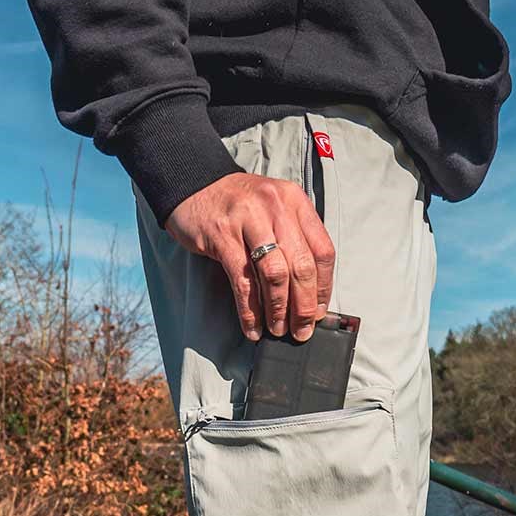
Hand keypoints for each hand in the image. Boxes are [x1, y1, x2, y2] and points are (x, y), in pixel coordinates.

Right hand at [165, 174, 335, 342]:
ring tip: (278, 329)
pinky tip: (253, 326)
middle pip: (301, 266)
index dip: (323, 287)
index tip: (319, 311)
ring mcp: (248, 220)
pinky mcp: (222, 236)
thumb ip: (294, 238)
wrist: (193, 185)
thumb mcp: (274, 209)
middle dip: (304, 306)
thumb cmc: (239, 205)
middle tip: (302, 329)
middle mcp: (275, 207)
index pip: (322, 250)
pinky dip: (250, 310)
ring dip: (278, 310)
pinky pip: (243, 281)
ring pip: (274, 275)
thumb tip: (310, 291)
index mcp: (295, 202)